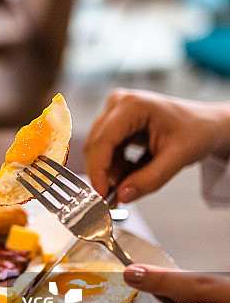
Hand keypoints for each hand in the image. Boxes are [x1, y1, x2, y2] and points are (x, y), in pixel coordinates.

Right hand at [83, 89, 229, 202]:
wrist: (206, 124)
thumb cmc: (197, 131)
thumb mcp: (178, 158)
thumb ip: (150, 179)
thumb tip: (123, 195)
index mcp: (134, 105)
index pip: (103, 140)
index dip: (98, 170)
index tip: (100, 194)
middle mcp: (119, 104)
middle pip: (96, 145)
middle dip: (103, 174)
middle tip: (111, 198)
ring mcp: (115, 111)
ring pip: (98, 149)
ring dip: (109, 171)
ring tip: (128, 185)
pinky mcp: (115, 122)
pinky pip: (105, 149)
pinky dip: (114, 166)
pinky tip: (130, 174)